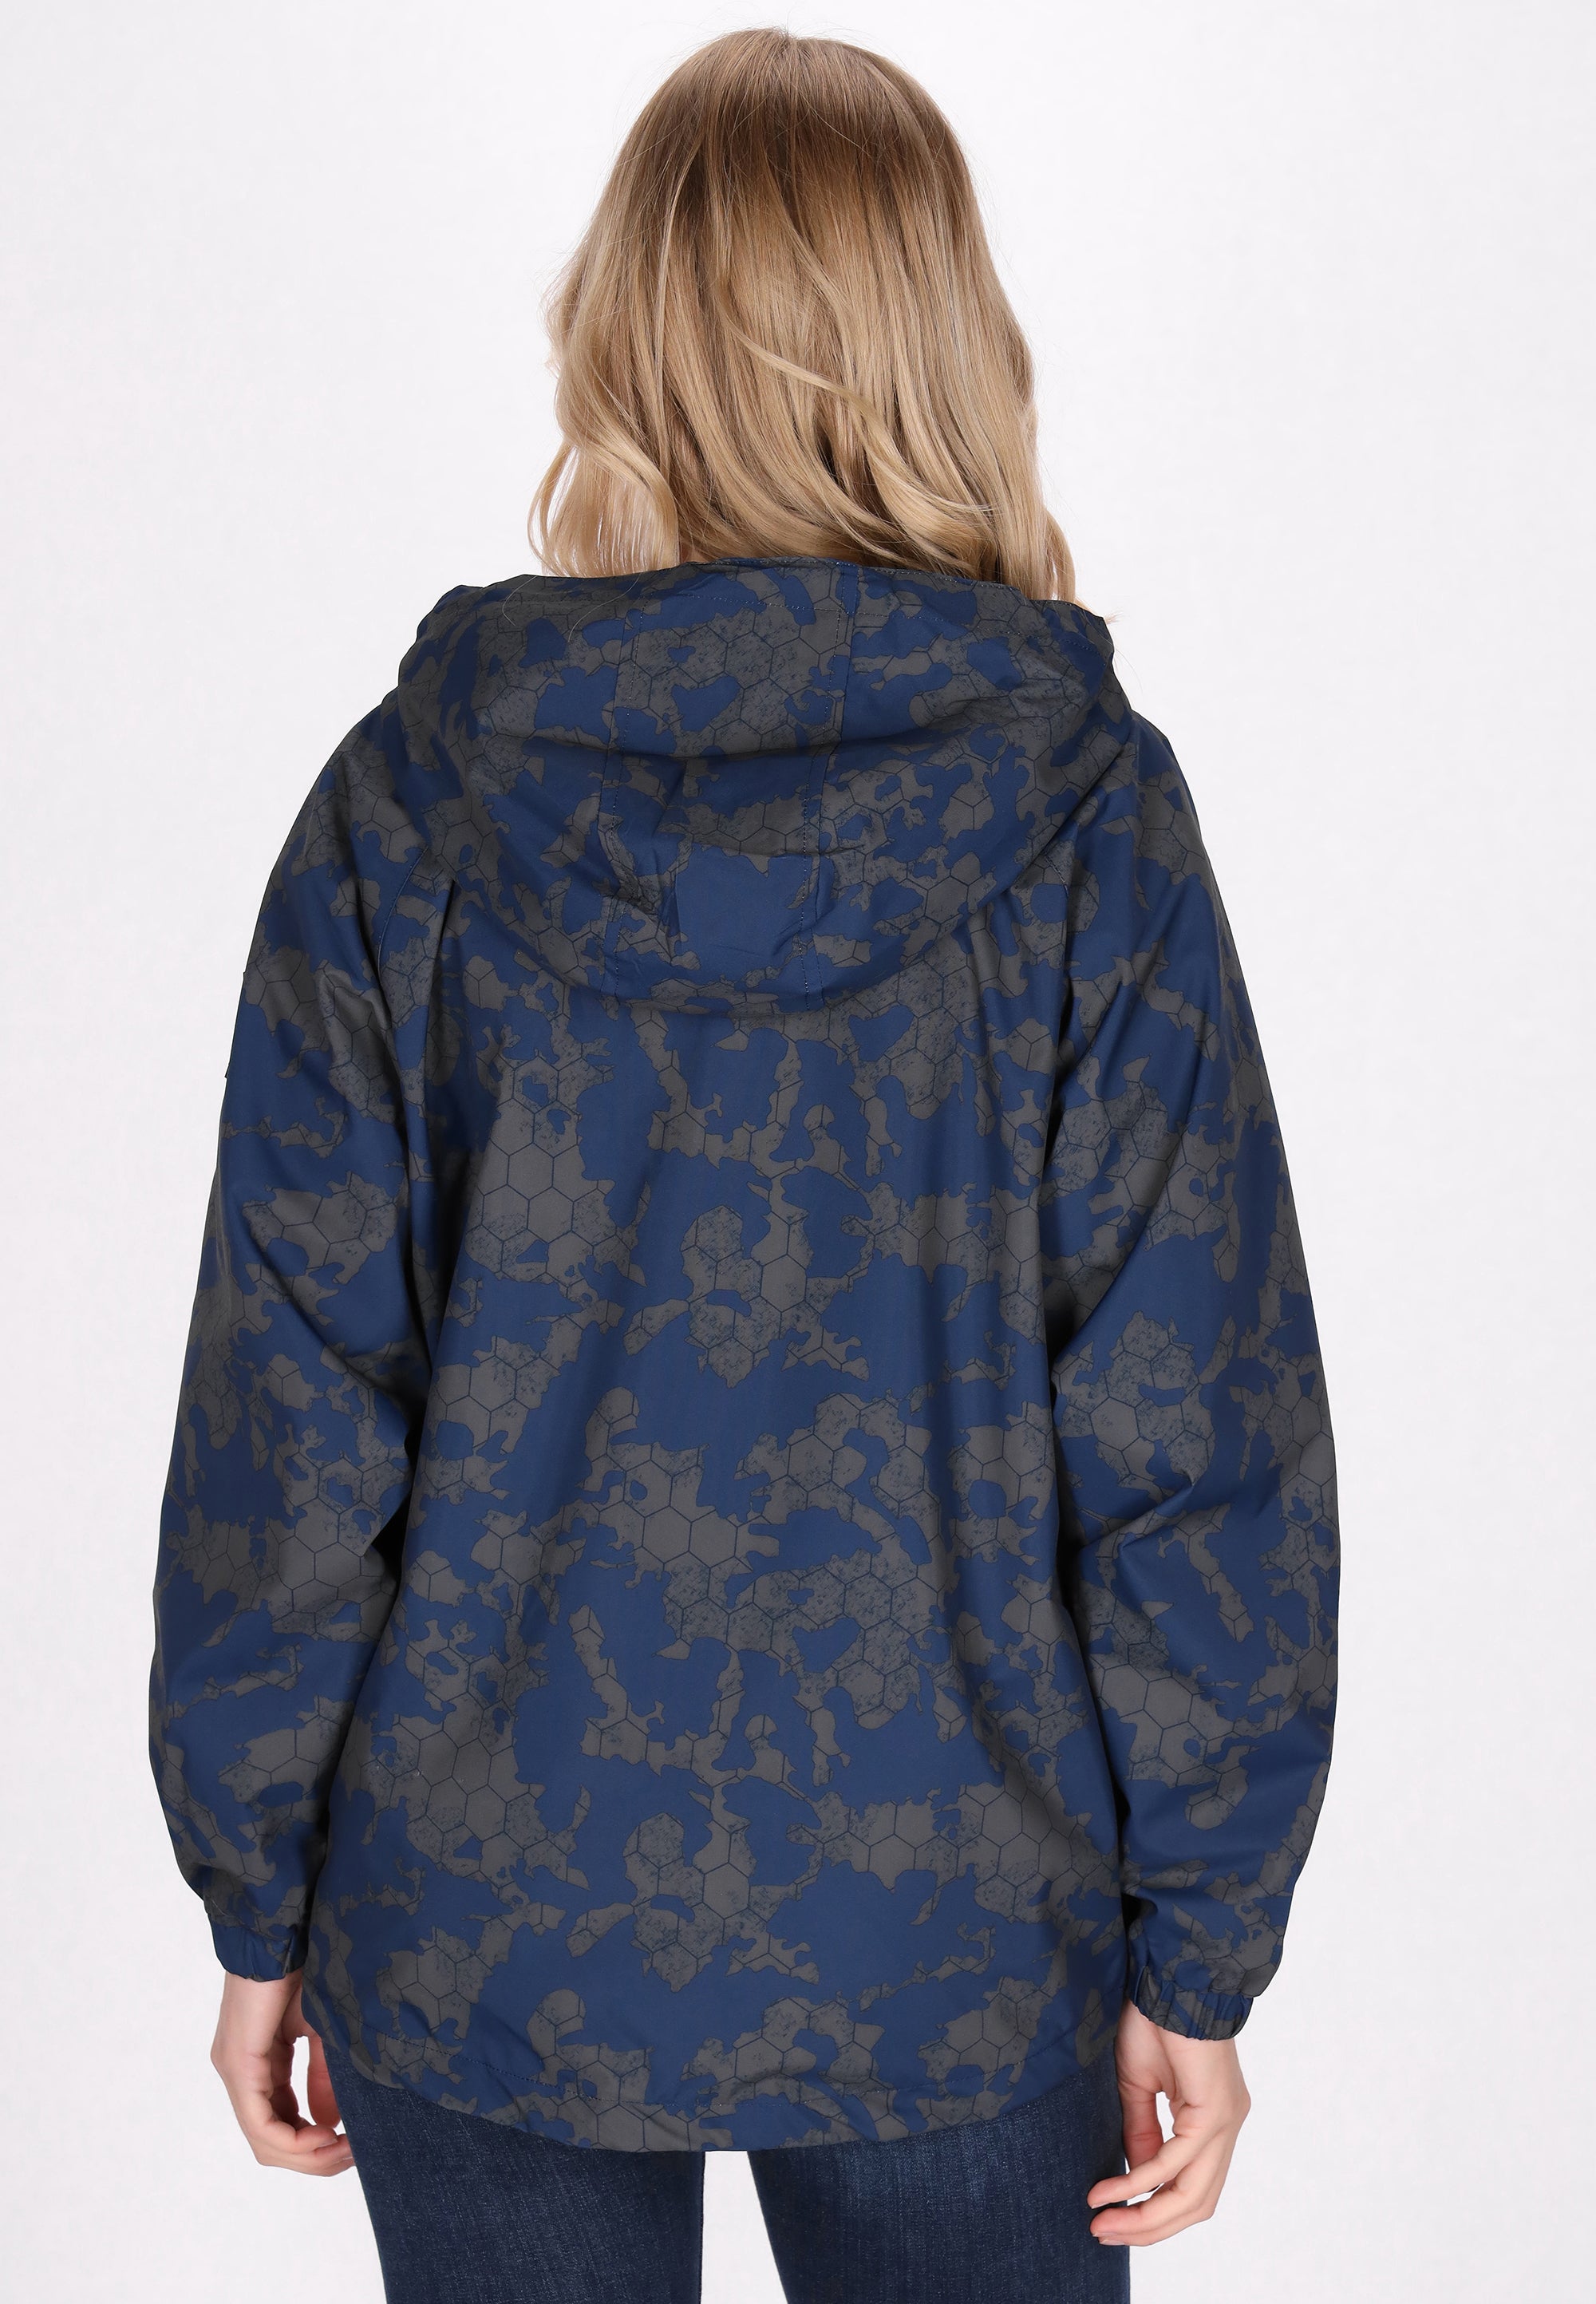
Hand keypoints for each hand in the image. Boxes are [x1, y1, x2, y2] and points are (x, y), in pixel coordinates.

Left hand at [210, 1970, 352, 2175]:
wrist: (286, 1930)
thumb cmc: (305, 1969)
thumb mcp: (321, 2032)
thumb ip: (322, 2078)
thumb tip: (330, 2124)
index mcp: (258, 2066)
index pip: (280, 2126)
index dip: (316, 2147)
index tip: (355, 2144)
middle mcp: (239, 2075)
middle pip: (270, 2143)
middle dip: (315, 2159)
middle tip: (354, 2154)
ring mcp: (235, 2072)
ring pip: (264, 2140)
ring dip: (307, 2154)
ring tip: (345, 2148)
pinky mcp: (238, 2065)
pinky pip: (260, 2123)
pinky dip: (293, 2139)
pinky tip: (325, 2135)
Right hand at [1087, 1999, 1249, 2245]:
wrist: (1168, 1974)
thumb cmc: (1152, 2018)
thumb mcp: (1137, 2085)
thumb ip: (1142, 2132)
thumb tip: (1136, 2178)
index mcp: (1212, 2121)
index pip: (1190, 2189)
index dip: (1151, 2214)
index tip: (1107, 2221)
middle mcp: (1226, 2127)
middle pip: (1195, 2204)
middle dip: (1147, 2227)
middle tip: (1102, 2232)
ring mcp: (1226, 2121)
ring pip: (1193, 2195)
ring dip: (1146, 2216)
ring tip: (1103, 2222)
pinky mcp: (1215, 2111)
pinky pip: (1177, 2161)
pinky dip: (1141, 2181)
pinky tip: (1110, 2191)